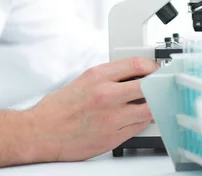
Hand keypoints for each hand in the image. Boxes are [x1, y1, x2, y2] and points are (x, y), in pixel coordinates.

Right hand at [25, 57, 157, 161]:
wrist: (41, 132)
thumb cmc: (58, 108)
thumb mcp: (84, 80)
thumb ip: (109, 76)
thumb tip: (133, 74)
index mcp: (98, 76)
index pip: (136, 64)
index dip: (152, 66)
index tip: (155, 69)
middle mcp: (106, 95)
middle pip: (147, 86)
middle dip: (157, 85)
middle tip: (160, 85)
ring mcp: (111, 117)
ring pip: (148, 109)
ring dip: (152, 106)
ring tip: (150, 103)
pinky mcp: (113, 137)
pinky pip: (138, 127)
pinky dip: (141, 122)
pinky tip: (137, 118)